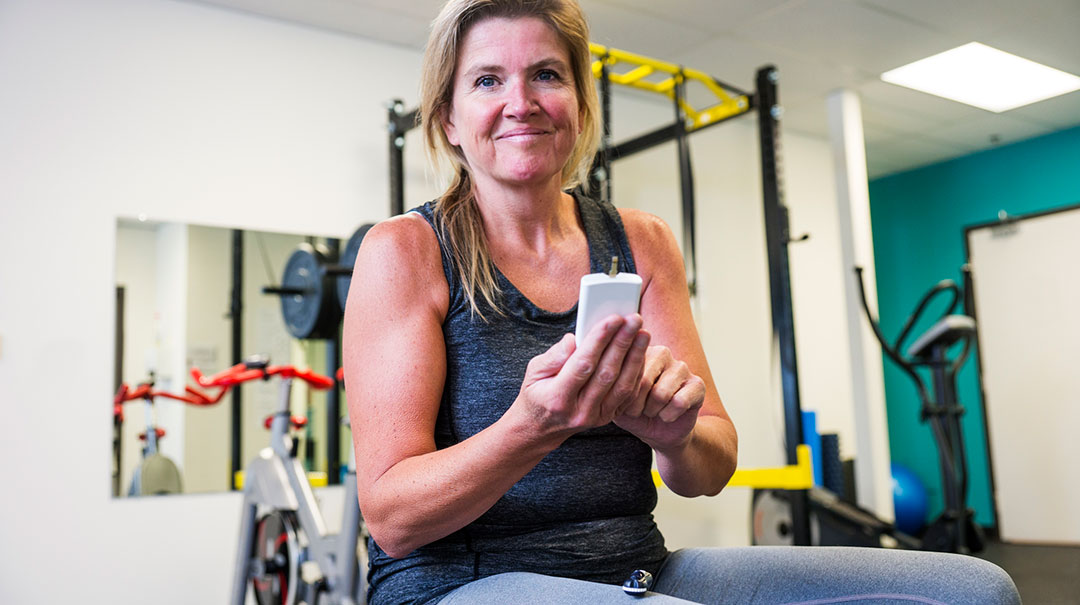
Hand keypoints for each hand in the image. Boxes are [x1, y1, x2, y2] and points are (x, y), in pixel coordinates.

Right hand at [513, 314, 650, 436]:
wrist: (541, 428)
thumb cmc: (537, 393)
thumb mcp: (534, 372)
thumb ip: (553, 356)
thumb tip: (573, 339)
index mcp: (557, 398)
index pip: (582, 365)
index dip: (599, 340)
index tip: (613, 319)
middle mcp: (579, 411)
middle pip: (607, 374)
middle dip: (622, 343)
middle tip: (634, 320)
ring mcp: (596, 417)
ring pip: (622, 385)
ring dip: (635, 357)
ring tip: (643, 334)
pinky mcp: (608, 417)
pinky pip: (628, 395)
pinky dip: (637, 373)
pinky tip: (641, 353)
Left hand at [614, 346, 704, 451]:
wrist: (659, 433)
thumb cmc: (634, 413)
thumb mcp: (615, 400)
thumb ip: (610, 384)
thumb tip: (607, 374)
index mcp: (638, 351)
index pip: (626, 370)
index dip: (623, 396)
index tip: (624, 404)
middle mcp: (661, 353)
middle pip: (644, 381)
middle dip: (637, 405)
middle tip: (639, 410)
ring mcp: (681, 366)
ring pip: (661, 394)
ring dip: (653, 411)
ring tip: (653, 410)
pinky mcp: (697, 384)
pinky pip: (679, 402)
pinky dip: (669, 416)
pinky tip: (667, 415)